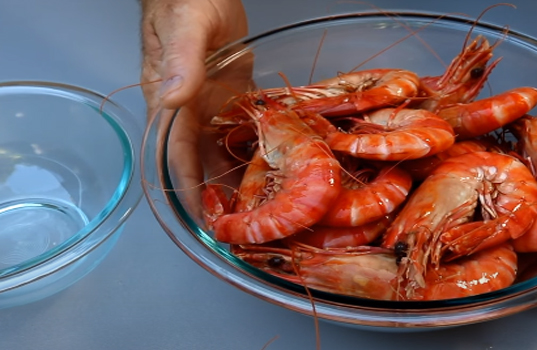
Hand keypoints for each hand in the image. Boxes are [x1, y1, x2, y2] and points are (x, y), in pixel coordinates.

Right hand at [139, 0, 251, 218]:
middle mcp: (191, 109)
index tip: (207, 219)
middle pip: (204, 160)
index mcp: (170, 102)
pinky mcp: (234, 92)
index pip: (177, 155)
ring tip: (268, 204)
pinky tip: (279, 164)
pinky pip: (246, 126)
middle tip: (248, 222)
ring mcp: (213, 102)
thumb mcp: (185, 29)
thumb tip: (172, 99)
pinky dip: (259, 145)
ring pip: (227, 148)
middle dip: (222, 192)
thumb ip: (179, 62)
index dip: (190, 188)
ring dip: (243, 174)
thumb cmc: (186, 1)